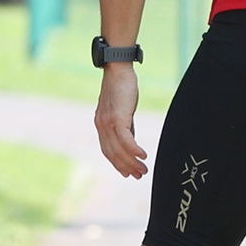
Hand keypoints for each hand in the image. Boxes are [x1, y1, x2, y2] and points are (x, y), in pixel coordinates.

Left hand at [95, 64, 146, 178]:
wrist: (117, 70)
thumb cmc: (121, 87)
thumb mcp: (122, 111)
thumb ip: (125, 127)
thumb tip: (132, 143)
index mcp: (101, 125)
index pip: (108, 150)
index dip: (118, 164)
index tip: (128, 173)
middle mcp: (102, 126)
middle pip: (113, 154)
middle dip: (126, 167)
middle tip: (139, 175)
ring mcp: (108, 123)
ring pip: (119, 150)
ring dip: (132, 162)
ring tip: (143, 170)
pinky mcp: (117, 118)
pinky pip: (126, 140)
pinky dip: (134, 151)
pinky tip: (143, 156)